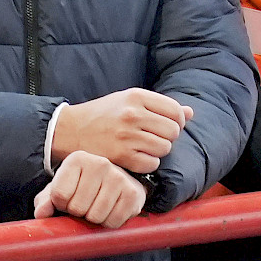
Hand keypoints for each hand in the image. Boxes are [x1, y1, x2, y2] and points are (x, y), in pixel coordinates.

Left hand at [34, 151, 148, 228]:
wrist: (120, 182)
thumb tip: (41, 214)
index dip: (61, 205)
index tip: (70, 198)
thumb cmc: (85, 187)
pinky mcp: (133, 193)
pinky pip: (113, 222)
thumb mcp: (61, 189)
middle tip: (87, 203)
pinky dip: (110, 223)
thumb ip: (45, 201)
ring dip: (94, 219)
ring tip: (98, 206)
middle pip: (77, 208)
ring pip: (95, 217)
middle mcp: (100, 164)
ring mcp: (119, 178)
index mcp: (77, 159)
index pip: (59, 195)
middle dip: (79, 213)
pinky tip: (112, 210)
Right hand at [53, 89, 191, 171]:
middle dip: (168, 137)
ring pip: (164, 148)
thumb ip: (160, 106)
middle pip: (173, 131)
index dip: (177, 121)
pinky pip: (151, 163)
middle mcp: (132, 114)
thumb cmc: (103, 115)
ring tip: (144, 147)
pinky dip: (148, 163)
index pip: (175, 110)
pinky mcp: (120, 155)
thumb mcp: (129, 101)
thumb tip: (190, 112)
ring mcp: (126, 135)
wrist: (69, 130)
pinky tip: (137, 158)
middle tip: (154, 138)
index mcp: (136, 96)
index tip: (168, 126)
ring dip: (158, 151)